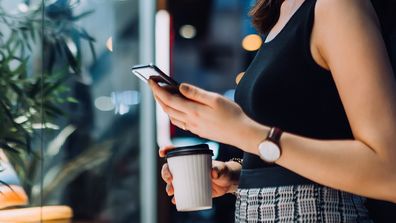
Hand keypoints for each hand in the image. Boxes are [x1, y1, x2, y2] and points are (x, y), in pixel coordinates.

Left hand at [148, 80, 264, 150]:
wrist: (241, 133)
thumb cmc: (232, 114)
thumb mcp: (215, 99)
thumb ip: (196, 93)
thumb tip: (179, 87)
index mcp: (193, 111)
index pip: (168, 99)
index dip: (157, 89)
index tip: (151, 80)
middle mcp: (190, 121)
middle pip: (166, 108)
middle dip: (158, 96)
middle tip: (153, 84)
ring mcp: (193, 127)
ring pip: (171, 116)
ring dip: (164, 105)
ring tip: (162, 94)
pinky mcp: (198, 131)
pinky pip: (179, 122)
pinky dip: (173, 113)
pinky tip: (176, 108)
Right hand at [159, 146, 240, 203]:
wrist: (227, 183)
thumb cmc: (223, 170)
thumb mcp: (221, 168)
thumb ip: (219, 169)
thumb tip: (213, 174)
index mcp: (191, 158)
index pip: (175, 152)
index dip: (166, 150)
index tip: (162, 152)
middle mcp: (185, 168)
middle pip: (170, 168)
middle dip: (165, 173)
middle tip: (169, 178)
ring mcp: (187, 179)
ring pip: (172, 182)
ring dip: (168, 186)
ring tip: (171, 191)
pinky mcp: (190, 189)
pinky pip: (180, 194)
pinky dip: (176, 197)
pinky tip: (175, 200)